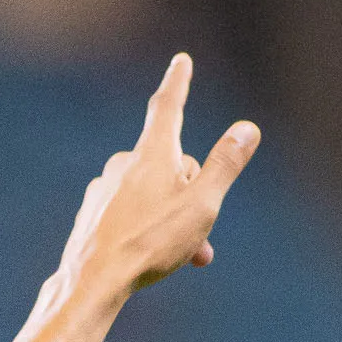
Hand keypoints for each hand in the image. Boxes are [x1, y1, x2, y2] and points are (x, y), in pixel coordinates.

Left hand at [53, 54, 258, 301]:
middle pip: (171, 164)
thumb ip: (225, 165)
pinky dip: (147, 228)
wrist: (93, 280)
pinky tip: (148, 255)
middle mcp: (125, 163)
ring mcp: (106, 187)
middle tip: (202, 237)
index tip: (182, 61)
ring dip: (173, 217)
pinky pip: (130, 212)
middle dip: (193, 193)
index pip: (168, 106)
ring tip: (182, 254)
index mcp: (153, 154)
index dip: (178, 82)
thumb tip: (247, 129)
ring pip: (152, 193)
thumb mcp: (201, 205)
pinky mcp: (93, 212)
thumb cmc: (151, 242)